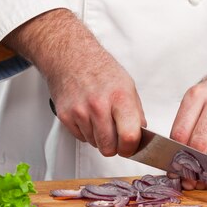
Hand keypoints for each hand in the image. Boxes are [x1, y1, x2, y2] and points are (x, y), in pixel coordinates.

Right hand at [3, 9, 145, 156]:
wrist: (72, 58)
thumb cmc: (102, 70)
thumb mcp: (128, 87)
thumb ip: (136, 113)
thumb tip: (141, 135)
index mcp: (120, 98)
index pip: (129, 136)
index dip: (131, 148)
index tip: (131, 148)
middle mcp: (99, 106)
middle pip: (109, 147)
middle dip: (115, 147)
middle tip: (117, 138)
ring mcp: (80, 112)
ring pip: (95, 144)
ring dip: (100, 138)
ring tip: (101, 120)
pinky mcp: (65, 116)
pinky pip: (81, 138)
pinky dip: (87, 133)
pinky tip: (89, 117)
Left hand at [170, 40, 206, 187]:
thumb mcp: (197, 100)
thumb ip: (186, 126)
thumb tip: (176, 161)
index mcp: (197, 95)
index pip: (181, 133)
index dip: (176, 155)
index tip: (175, 169)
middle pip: (199, 143)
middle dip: (193, 166)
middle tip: (190, 178)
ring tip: (204, 177)